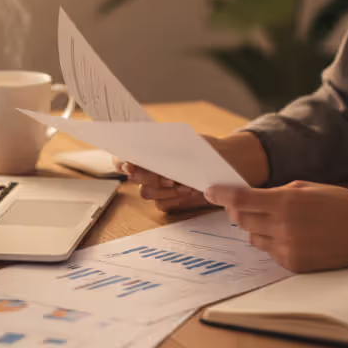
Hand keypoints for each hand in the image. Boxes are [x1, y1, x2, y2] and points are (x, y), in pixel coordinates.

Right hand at [115, 132, 269, 213]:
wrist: (226, 166)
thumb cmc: (207, 149)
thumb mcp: (195, 142)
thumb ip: (176, 145)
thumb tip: (160, 147)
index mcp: (149, 153)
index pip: (123, 157)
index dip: (121, 162)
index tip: (130, 166)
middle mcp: (149, 171)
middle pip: (135, 178)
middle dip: (151, 177)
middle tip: (170, 178)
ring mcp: (157, 188)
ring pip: (147, 193)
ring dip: (165, 189)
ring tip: (186, 184)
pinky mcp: (168, 202)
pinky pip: (162, 205)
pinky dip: (175, 199)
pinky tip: (189, 192)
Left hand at [201, 181, 347, 271]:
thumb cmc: (337, 203)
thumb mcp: (306, 187)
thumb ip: (275, 192)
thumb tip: (248, 197)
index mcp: (286, 202)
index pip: (241, 199)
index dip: (222, 195)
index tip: (210, 191)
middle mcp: (283, 226)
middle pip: (242, 219)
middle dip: (240, 211)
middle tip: (246, 205)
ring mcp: (287, 248)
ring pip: (253, 237)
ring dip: (258, 227)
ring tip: (280, 221)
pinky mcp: (293, 264)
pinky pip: (269, 252)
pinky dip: (273, 242)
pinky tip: (293, 235)